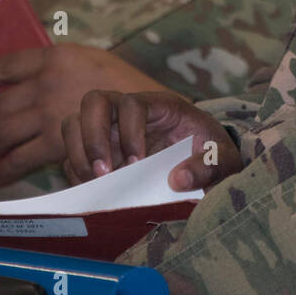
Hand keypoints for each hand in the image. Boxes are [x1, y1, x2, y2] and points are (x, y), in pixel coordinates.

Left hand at [0, 43, 169, 184]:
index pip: (5, 64)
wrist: (159, 111)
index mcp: (55, 57)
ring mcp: (51, 111)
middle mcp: (48, 82)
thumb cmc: (129, 87)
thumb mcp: (92, 63)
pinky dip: (7, 168)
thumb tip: (32, 83)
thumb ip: (61, 71)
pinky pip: (22, 158)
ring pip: (5, 132)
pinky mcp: (58, 142)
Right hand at [61, 89, 242, 191]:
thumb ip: (209, 166)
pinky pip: (72, 154)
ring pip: (74, 123)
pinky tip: (94, 192)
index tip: (137, 163)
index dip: (129, 130)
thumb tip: (178, 180)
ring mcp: (109, 130)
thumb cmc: (211, 152)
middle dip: (93, 137)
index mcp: (160, 105)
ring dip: (79, 154)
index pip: (132, 103)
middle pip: (94, 102)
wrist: (204, 161)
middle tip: (104, 174)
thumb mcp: (223, 158)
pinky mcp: (98, 151)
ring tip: (96, 185)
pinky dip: (76, 172)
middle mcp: (127, 112)